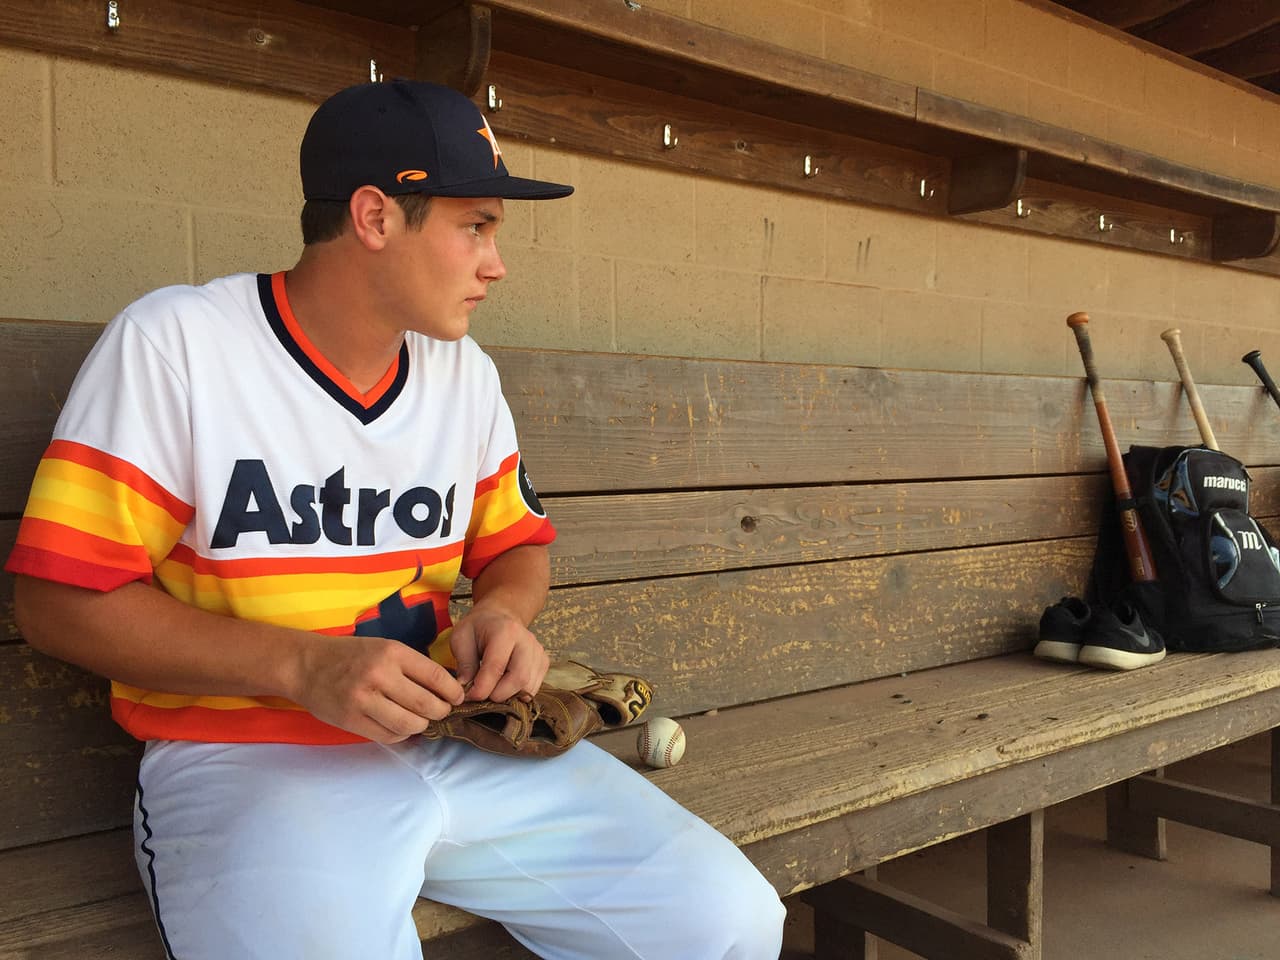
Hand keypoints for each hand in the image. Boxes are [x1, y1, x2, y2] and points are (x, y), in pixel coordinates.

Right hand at [290, 635, 465, 742]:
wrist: (306, 665)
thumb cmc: (351, 655)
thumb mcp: (384, 648)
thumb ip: (412, 666)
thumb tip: (447, 687)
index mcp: (391, 653)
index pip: (436, 676)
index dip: (453, 691)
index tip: (457, 696)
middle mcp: (379, 675)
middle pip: (426, 704)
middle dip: (441, 711)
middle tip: (441, 711)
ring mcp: (364, 700)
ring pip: (410, 724)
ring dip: (421, 725)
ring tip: (420, 719)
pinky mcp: (352, 720)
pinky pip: (389, 735)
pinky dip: (401, 733)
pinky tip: (399, 724)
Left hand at [450, 605, 549, 702]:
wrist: (499, 618)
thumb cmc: (478, 629)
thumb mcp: (461, 638)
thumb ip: (464, 664)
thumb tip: (467, 690)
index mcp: (506, 631)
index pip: (496, 666)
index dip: (482, 688)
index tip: (470, 696)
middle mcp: (527, 640)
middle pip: (520, 678)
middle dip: (498, 694)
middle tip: (482, 695)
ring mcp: (538, 652)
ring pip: (528, 688)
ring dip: (507, 695)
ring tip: (492, 687)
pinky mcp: (544, 663)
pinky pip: (533, 689)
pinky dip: (517, 694)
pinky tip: (504, 684)